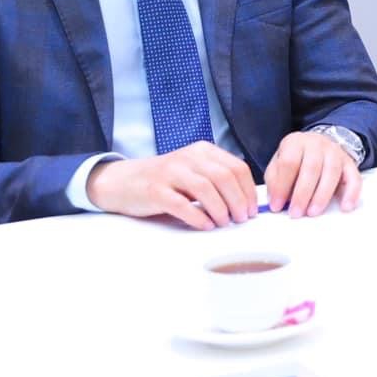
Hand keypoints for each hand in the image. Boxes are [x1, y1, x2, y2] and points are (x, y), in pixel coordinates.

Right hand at [85, 141, 256, 229]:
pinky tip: (206, 226)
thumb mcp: (193, 172)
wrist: (123, 181)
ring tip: (225, 223)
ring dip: (221, 209)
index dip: (248, 190)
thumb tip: (245, 202)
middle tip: (242, 219)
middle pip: (224, 177)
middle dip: (238, 200)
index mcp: (202, 151)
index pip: (236, 167)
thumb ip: (215, 180)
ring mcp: (171, 173)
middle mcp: (188, 157)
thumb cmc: (165, 181)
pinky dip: (198, 217)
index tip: (252, 209)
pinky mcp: (155, 190)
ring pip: (206, 189)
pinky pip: (182, 204)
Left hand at [264, 130, 362, 217]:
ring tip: (313, 212)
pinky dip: (351, 194)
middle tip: (295, 213)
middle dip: (302, 194)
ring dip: (322, 195)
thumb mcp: (278, 164)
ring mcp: (335, 152)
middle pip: (312, 168)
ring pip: (332, 172)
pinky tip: (345, 207)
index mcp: (296, 142)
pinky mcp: (349, 163)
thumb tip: (275, 201)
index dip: (282, 186)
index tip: (276, 205)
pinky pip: (354, 178)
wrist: (317, 146)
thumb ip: (275, 180)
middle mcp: (317, 144)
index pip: (289, 162)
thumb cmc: (295, 160)